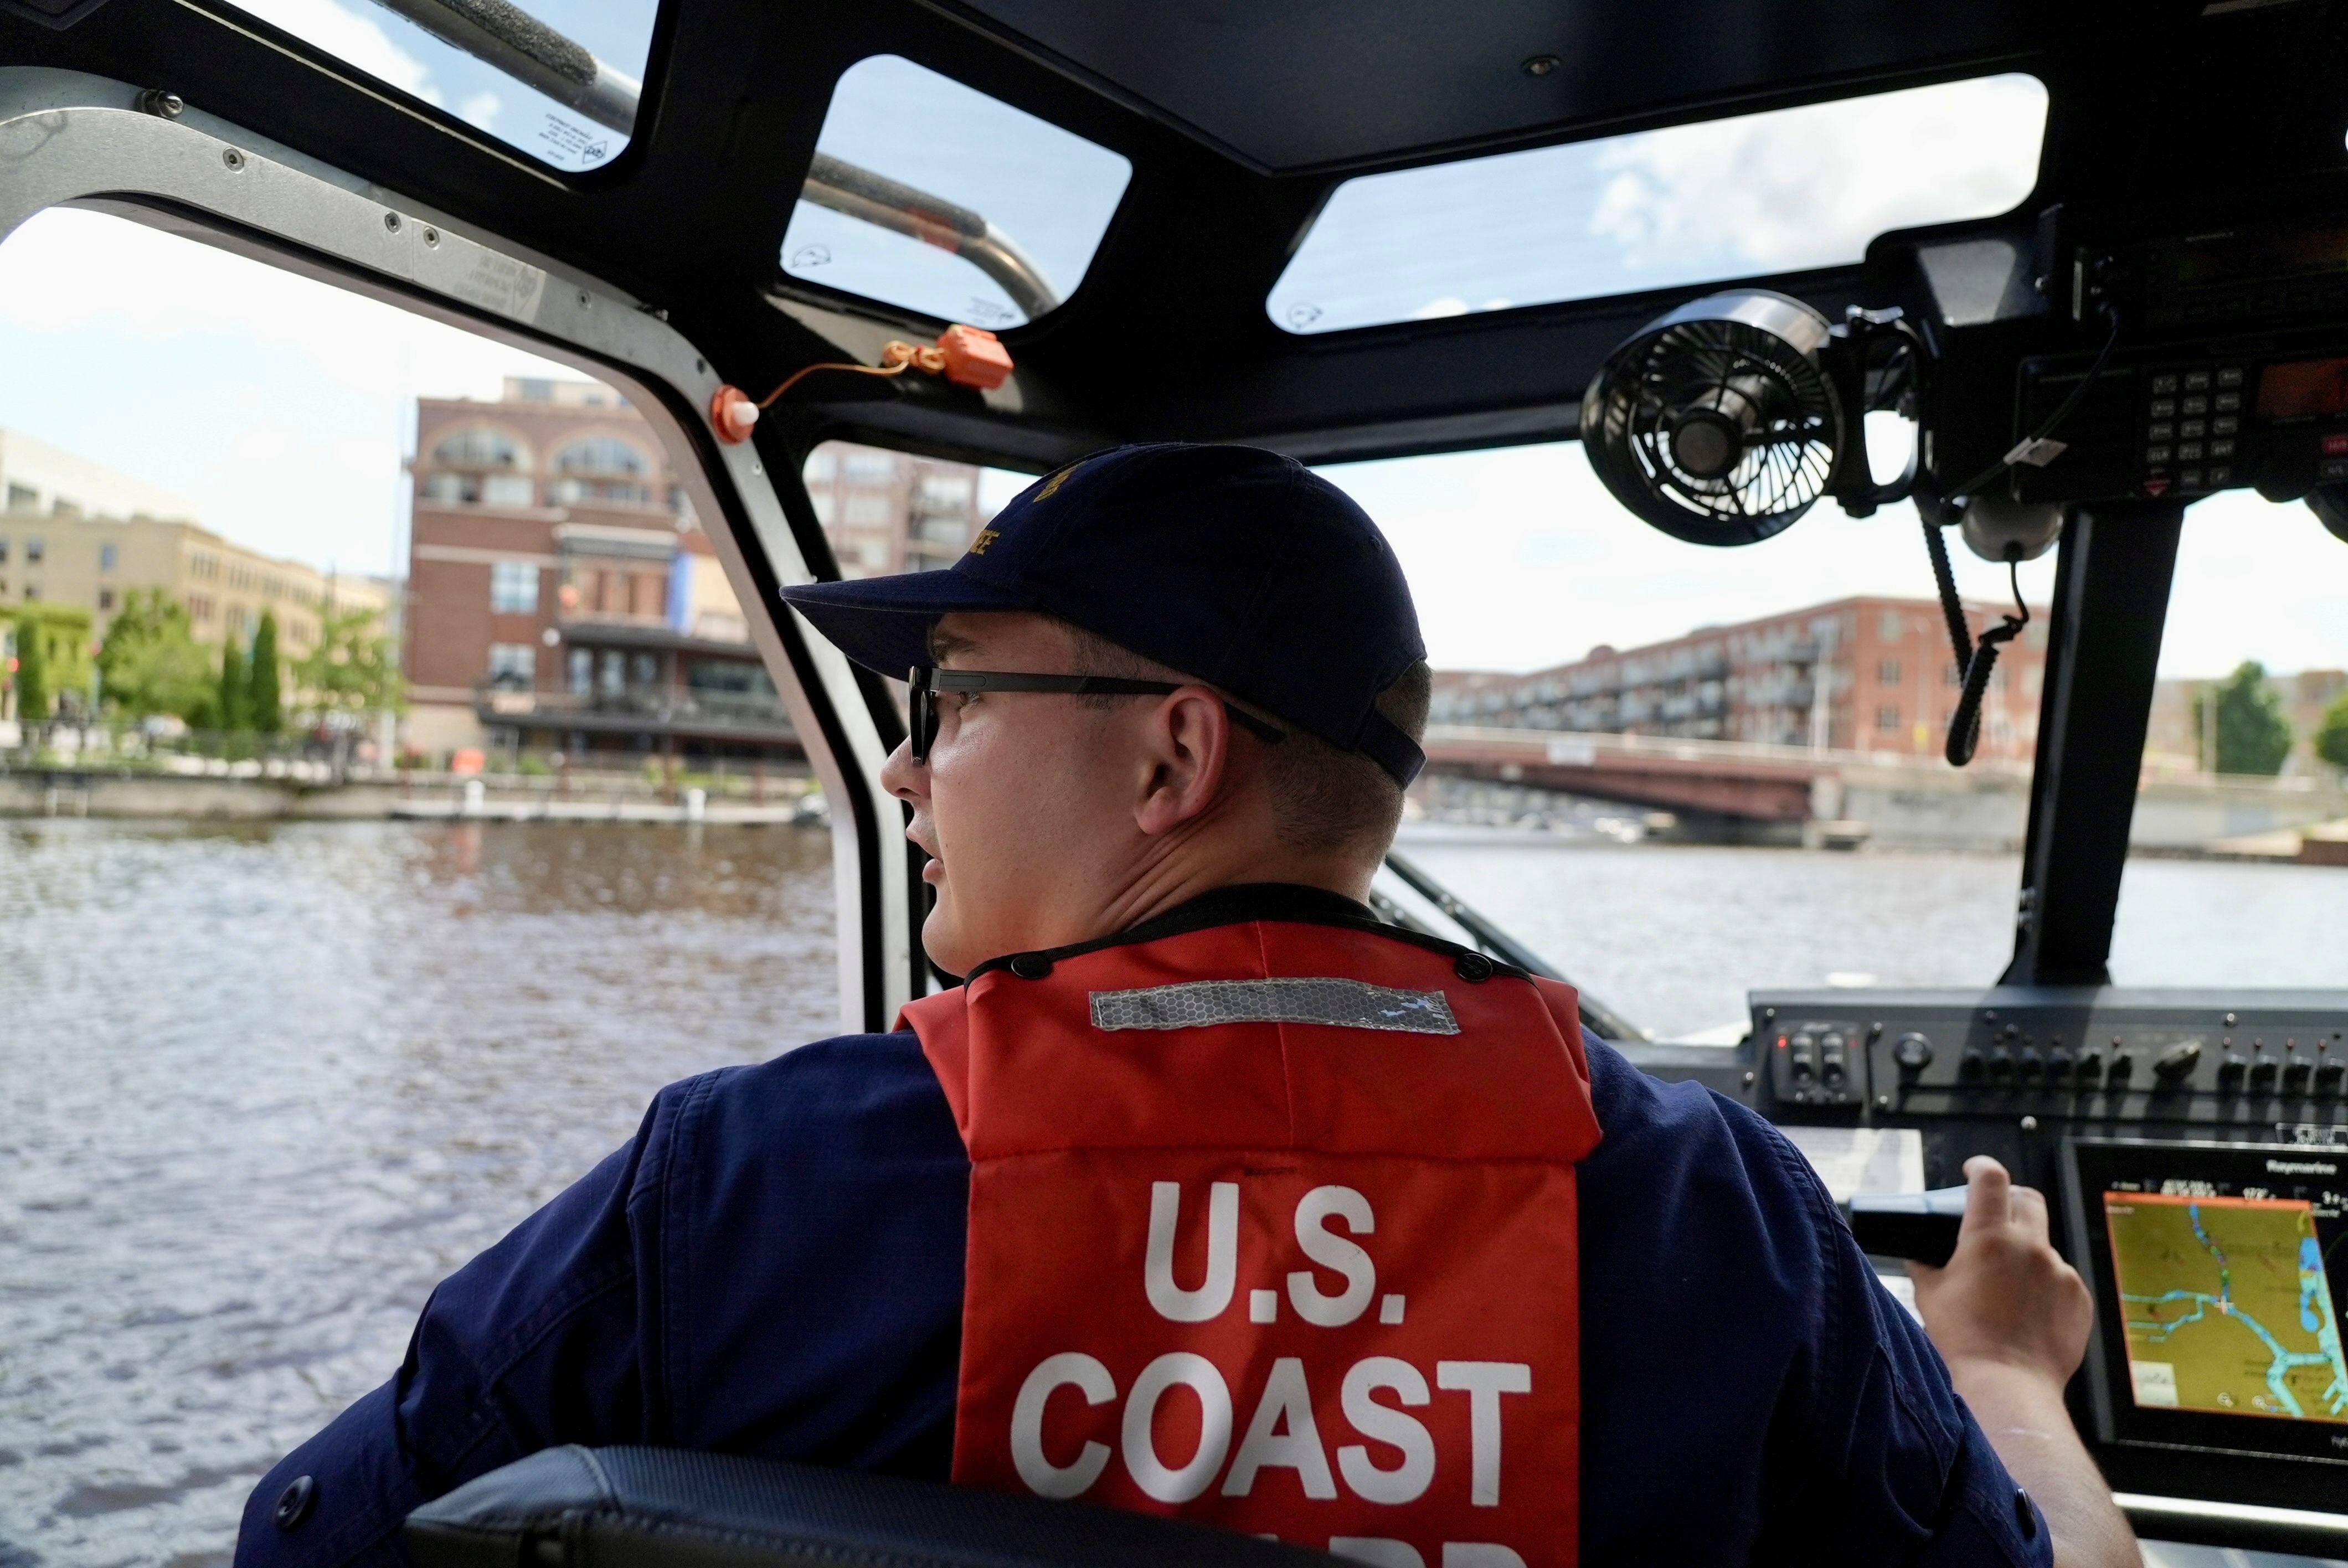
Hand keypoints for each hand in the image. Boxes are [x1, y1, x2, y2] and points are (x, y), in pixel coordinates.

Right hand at [1910, 1156, 2093, 1388]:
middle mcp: (2030, 1247)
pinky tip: (2028, 1311)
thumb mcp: (1931, 1294)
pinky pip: (2061, 1278)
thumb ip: (1927, 1264)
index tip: (1975, 1170)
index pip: (1991, 1178)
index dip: (1981, 1167)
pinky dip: (2044, 1285)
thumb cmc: (1962, 1341)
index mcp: (1988, 1238)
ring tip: (2007, 1289)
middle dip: (2010, 1201)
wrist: (2006, 1385)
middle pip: (2027, 1199)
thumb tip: (1921, 1253)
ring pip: (2043, 1245)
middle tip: (1994, 1217)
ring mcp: (2059, 1272)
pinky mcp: (2079, 1297)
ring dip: (2025, 1253)